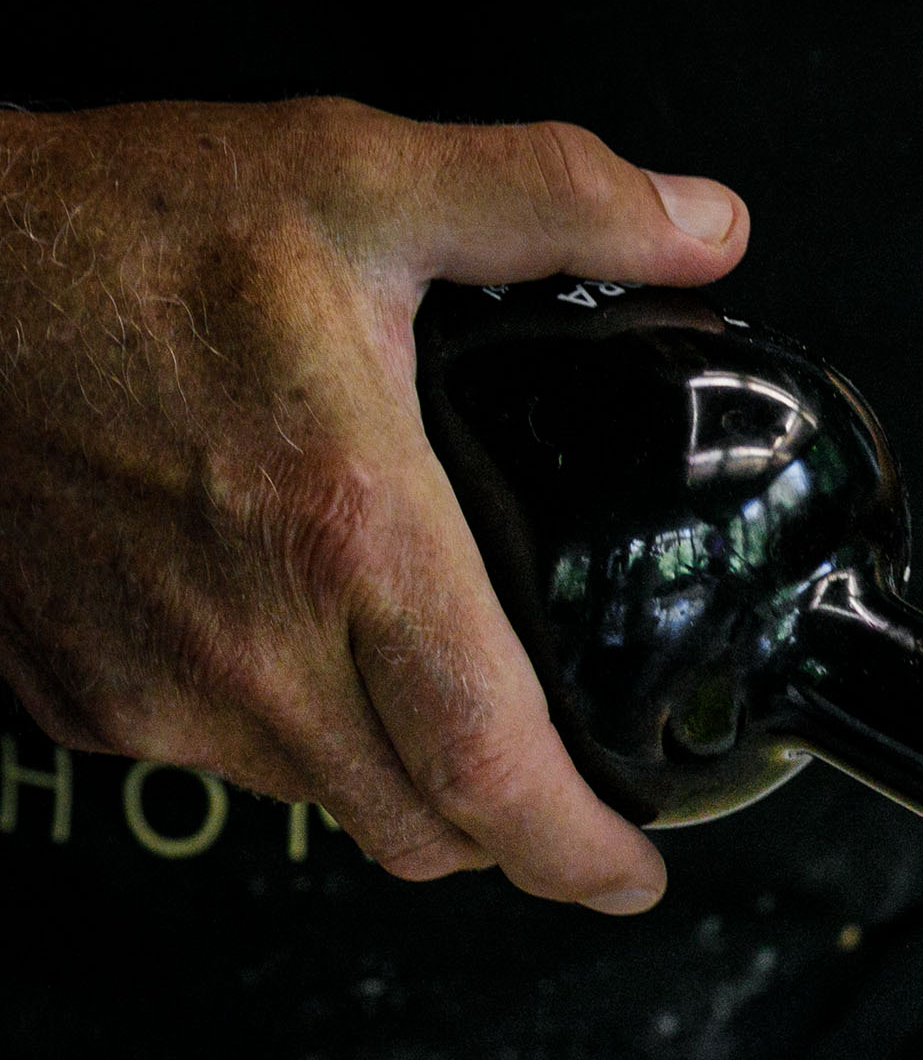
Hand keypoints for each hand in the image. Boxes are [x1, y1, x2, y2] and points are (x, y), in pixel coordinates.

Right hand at [0, 98, 750, 910]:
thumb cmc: (115, 232)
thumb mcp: (361, 179)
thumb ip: (558, 201)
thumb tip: (708, 227)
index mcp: (347, 535)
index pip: (490, 768)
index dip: (578, 851)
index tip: (634, 880)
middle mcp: (248, 642)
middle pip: (421, 827)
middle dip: (507, 833)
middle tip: (559, 796)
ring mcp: (150, 687)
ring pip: (324, 802)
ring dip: (393, 776)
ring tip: (424, 685)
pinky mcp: (76, 699)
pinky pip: (216, 761)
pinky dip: (282, 733)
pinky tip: (292, 642)